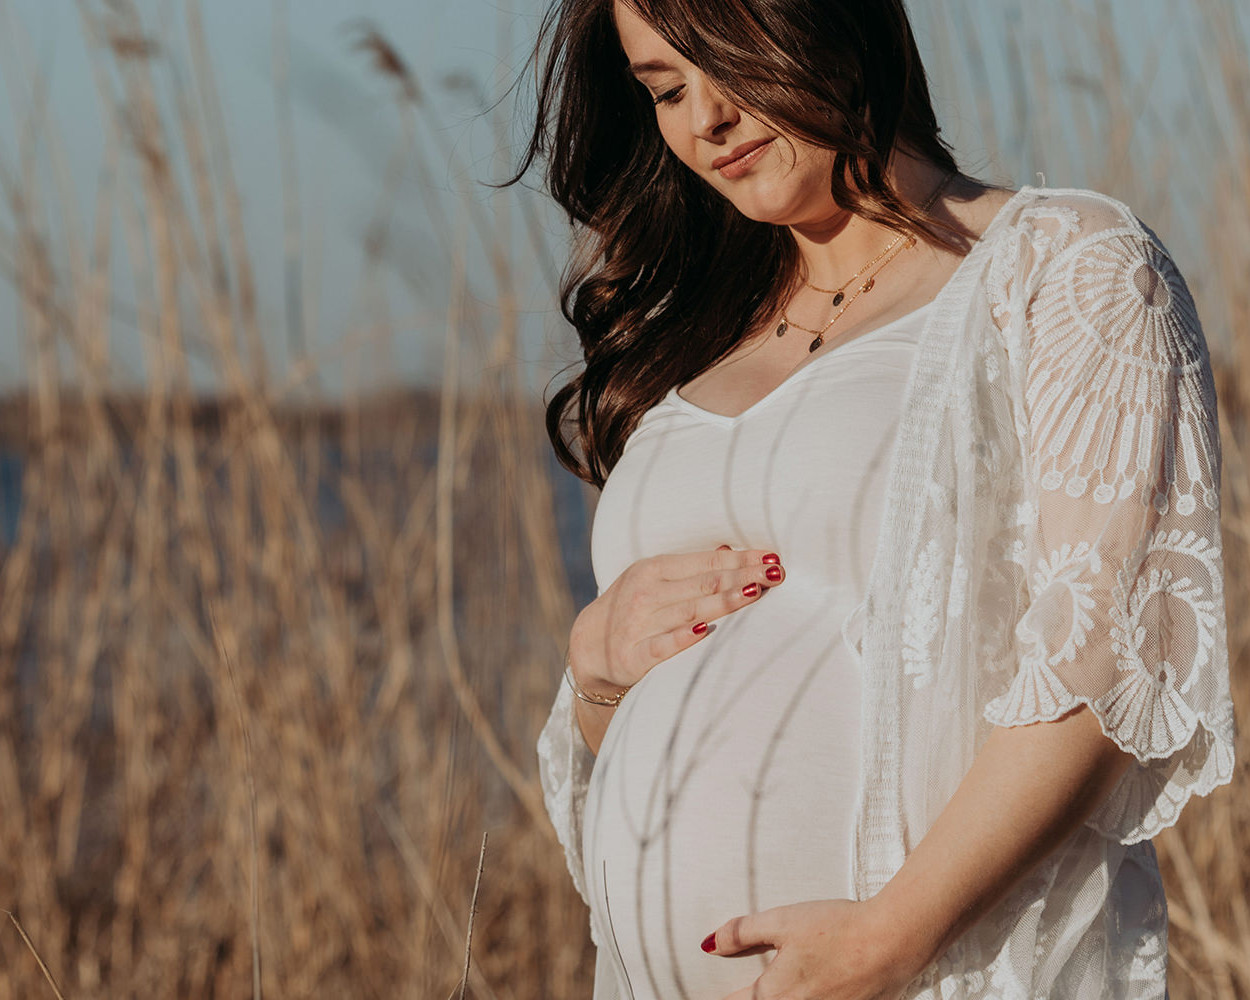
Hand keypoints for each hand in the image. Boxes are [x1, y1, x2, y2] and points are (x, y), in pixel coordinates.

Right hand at [568, 545, 785, 697]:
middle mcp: (645, 592)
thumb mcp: (655, 580)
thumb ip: (691, 570)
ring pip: (688, 611)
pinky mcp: (633, 656)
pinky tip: (705, 631)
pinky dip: (682, 638)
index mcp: (653, 568)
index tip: (772, 558)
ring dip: (722, 602)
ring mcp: (637, 624)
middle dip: (742, 577)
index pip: (706, 562)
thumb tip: (731, 552)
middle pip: (703, 584)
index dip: (740, 560)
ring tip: (753, 594)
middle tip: (776, 574)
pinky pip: (662, 646)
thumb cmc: (635, 608)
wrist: (589, 646)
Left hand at [703, 899, 920, 999]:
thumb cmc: (839, 929)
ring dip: (780, 996)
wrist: (892, 942)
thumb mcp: (781, 921)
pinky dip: (808, 998)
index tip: (706, 994)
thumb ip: (741, 933)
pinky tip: (817, 983)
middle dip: (752, 996)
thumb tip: (709, 944)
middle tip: (754, 984)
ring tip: (787, 980)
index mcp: (773, 994)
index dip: (721, 998)